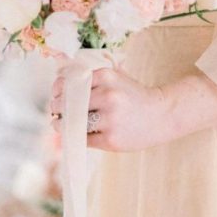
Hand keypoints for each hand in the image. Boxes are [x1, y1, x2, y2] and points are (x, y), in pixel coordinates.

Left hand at [50, 64, 173, 151]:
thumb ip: (92, 79)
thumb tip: (59, 86)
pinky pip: (84, 139)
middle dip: (57, 107)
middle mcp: (108, 96)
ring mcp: (110, 119)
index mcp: (106, 77)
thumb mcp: (116, 78)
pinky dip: (75, 136)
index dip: (57, 90)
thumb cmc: (132, 96)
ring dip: (62, 124)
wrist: (160, 115)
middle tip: (55, 110)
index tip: (55, 94)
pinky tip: (74, 133)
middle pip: (69, 103)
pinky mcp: (110, 139)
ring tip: (60, 123)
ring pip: (74, 122)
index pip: (70, 83)